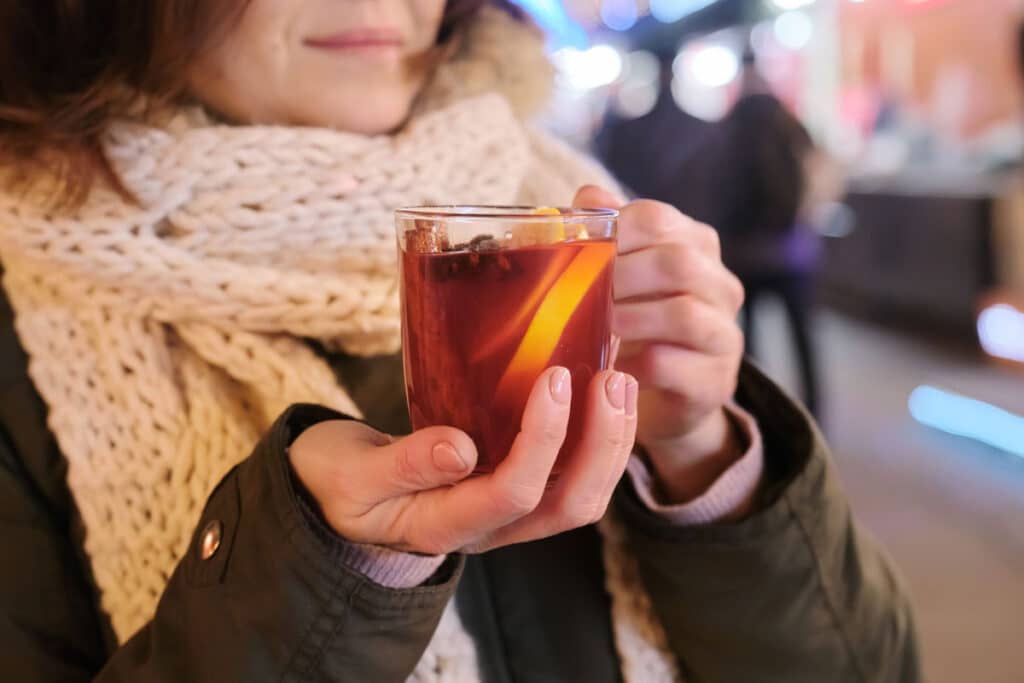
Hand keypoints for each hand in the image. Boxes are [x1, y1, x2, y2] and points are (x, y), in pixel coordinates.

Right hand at [289, 367, 637, 554]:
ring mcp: (508, 514)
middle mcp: (490, 528)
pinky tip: (602, 389)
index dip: (543, 437)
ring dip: (611, 442)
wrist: (337, 493)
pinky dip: (597, 436)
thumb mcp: (352, 474)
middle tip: (611, 378)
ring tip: (619, 379)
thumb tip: (460, 448)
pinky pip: (571, 475)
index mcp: (446, 525)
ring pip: (582, 495)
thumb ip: (403, 464)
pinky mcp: (515, 491)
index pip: (513, 493)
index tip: (553, 377)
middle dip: (602, 443)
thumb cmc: (338, 482)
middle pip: (569, 505)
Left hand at [574, 186, 745, 503]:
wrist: (665, 395)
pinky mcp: (715, 380)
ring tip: (596, 328)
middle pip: (678, 262)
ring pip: (684, 313)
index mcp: (696, 246)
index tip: (580, 250)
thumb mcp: (621, 275)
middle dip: (621, 276)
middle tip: (580, 293)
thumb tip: (587, 197)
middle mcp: (721, 285)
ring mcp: (724, 334)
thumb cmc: (637, 324)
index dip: (614, 231)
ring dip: (630, 318)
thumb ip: (607, 234)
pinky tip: (609, 367)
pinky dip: (633, 364)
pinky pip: (671, 365)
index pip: (659, 218)